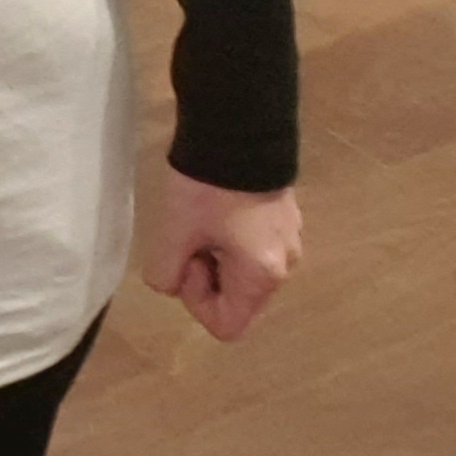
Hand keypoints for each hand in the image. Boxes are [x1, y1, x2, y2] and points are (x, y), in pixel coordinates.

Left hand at [144, 170, 301, 342]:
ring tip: (205, 220)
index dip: (196, 303)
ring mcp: (291, 241)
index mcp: (262, 275)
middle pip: (237, 300)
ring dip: (217, 256)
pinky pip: (254, 250)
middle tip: (192, 237)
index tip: (188, 262)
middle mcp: (285, 265)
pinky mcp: (286, 220)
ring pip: (244, 273)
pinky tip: (219, 209)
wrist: (240, 129)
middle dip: (206, 277)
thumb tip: (170, 284)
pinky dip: (232, 240)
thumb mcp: (174, 231)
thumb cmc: (207, 187)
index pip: (228, 326)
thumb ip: (165, 272)